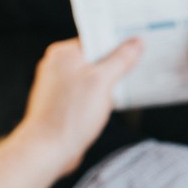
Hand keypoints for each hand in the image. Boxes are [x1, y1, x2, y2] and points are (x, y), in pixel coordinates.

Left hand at [20, 38, 141, 175]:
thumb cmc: (70, 115)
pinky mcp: (63, 102)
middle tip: (140, 62)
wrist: (47, 150)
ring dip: (110, 80)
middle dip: (117, 61)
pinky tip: (114, 101)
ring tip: (129, 83)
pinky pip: (88, 90)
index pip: (97, 38)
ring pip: (94, 74)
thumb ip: (121, 59)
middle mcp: (58, 65)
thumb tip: (136, 43)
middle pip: (97, 56)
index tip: (139, 42)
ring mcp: (60, 85)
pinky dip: (101, 93)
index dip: (119, 40)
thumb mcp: (103, 81)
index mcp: (64, 54)